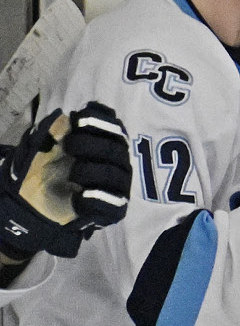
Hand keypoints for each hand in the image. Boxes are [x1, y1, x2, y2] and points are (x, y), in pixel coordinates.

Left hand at [0, 102, 129, 260]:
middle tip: (69, 148)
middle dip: (90, 145)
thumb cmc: (45, 166)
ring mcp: (118, 185)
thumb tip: (66, 117)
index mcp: (104, 141)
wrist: (37, 200)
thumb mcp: (44, 143)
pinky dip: (92, 198)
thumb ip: (55, 129)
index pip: (114, 126)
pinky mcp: (114, 208)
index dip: (100, 121)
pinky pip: (111, 201)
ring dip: (90, 171)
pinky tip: (77, 195)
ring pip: (115, 174)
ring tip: (73, 176)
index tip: (79, 122)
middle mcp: (117, 161)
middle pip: (118, 148)